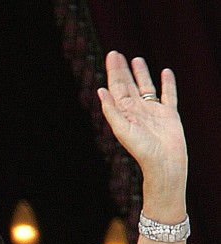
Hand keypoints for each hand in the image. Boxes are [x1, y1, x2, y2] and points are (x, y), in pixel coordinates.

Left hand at [98, 51, 186, 209]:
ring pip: (146, 87)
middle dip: (121, 70)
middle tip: (116, 54)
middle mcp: (137, 110)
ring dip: (141, 74)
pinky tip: (165, 73)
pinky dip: (168, 84)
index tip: (111, 55)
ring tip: (136, 60)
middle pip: (128, 85)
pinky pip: (168, 95)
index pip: (116, 87)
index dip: (113, 71)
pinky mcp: (169, 114)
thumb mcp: (122, 129)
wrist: (164, 162)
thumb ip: (111, 110)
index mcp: (125, 112)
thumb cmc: (141, 149)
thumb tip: (101, 90)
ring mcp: (154, 111)